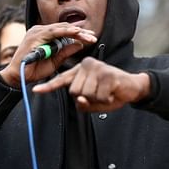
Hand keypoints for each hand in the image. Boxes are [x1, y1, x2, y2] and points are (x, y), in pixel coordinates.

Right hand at [0, 23, 96, 87]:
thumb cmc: (34, 70)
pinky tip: (75, 33)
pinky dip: (65, 31)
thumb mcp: (55, 61)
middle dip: (80, 32)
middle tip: (93, 36)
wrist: (18, 77)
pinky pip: (52, 31)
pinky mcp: (35, 35)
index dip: (78, 34)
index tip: (91, 37)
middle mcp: (40, 31)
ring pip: (60, 28)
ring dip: (75, 31)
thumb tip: (79, 44)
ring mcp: (37, 32)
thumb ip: (66, 52)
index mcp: (45, 36)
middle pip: (64, 28)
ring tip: (87, 34)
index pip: (64, 32)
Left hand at [32, 57, 150, 111]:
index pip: (62, 80)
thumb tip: (79, 99)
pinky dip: (106, 99)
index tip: (35, 90)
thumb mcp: (94, 102)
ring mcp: (97, 68)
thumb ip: (82, 103)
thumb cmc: (111, 93)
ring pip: (85, 94)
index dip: (48, 86)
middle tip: (99, 94)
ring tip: (106, 92)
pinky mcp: (107, 74)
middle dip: (86, 98)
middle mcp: (86, 65)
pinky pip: (99, 96)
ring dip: (97, 99)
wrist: (132, 87)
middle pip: (74, 91)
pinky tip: (112, 92)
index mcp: (80, 70)